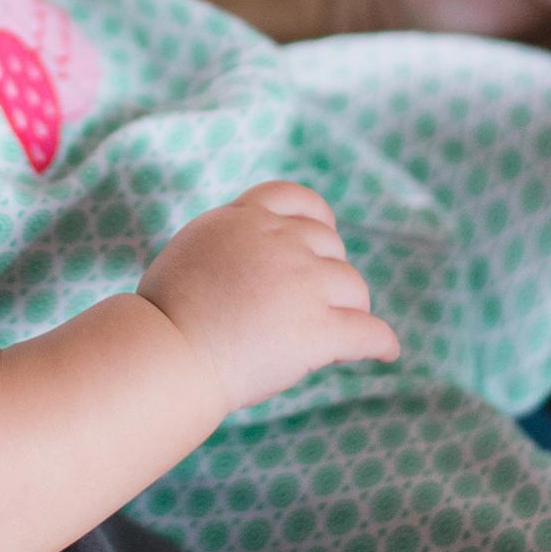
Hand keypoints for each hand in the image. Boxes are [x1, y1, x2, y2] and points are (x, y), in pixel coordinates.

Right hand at [137, 180, 398, 416]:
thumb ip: (232, 239)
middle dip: (327, 272)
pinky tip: (385, 353)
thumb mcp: (195, 247)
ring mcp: (303, 283)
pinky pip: (371, 332)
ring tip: (337, 334)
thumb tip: (254, 252)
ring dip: (349, 308)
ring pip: (354, 288)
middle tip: (315, 305)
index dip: (316, 220)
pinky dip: (381, 343)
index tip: (320, 240)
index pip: (297, 198)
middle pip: (331, 246)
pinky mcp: (319, 328)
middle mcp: (279, 241)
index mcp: (244, 217)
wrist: (168, 350)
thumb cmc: (165, 312)